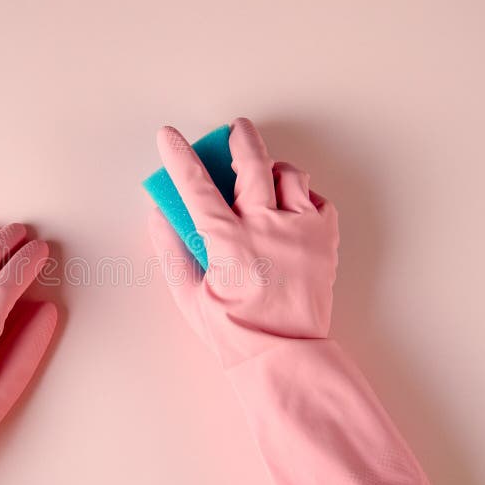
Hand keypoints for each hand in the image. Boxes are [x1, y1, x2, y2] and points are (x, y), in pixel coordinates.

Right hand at [149, 118, 337, 364]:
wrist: (284, 354)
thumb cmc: (232, 331)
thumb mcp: (188, 295)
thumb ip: (170, 251)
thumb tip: (159, 216)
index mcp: (228, 241)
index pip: (196, 185)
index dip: (180, 155)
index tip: (169, 136)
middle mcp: (266, 226)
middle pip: (253, 162)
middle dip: (241, 138)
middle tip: (236, 130)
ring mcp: (300, 230)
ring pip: (290, 175)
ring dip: (273, 169)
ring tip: (265, 178)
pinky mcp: (325, 240)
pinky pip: (317, 200)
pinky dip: (303, 196)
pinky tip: (291, 209)